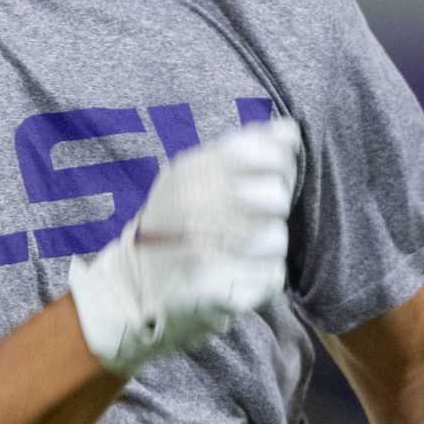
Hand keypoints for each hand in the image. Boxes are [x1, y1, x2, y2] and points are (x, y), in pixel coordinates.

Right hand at [68, 117, 299, 375]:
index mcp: (187, 174)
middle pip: (276, 196)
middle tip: (248, 218)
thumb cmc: (172, 228)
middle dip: (272, 208)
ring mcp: (206, 253)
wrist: (134, 291)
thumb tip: (289, 130)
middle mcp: (193, 209)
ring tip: (237, 251)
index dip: (278, 164)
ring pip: (277, 238)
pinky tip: (236, 275)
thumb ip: (242, 149)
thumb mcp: (192, 177)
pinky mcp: (220, 293)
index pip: (265, 153)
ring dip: (266, 248)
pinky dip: (262, 278)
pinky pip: (273, 276)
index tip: (267, 174)